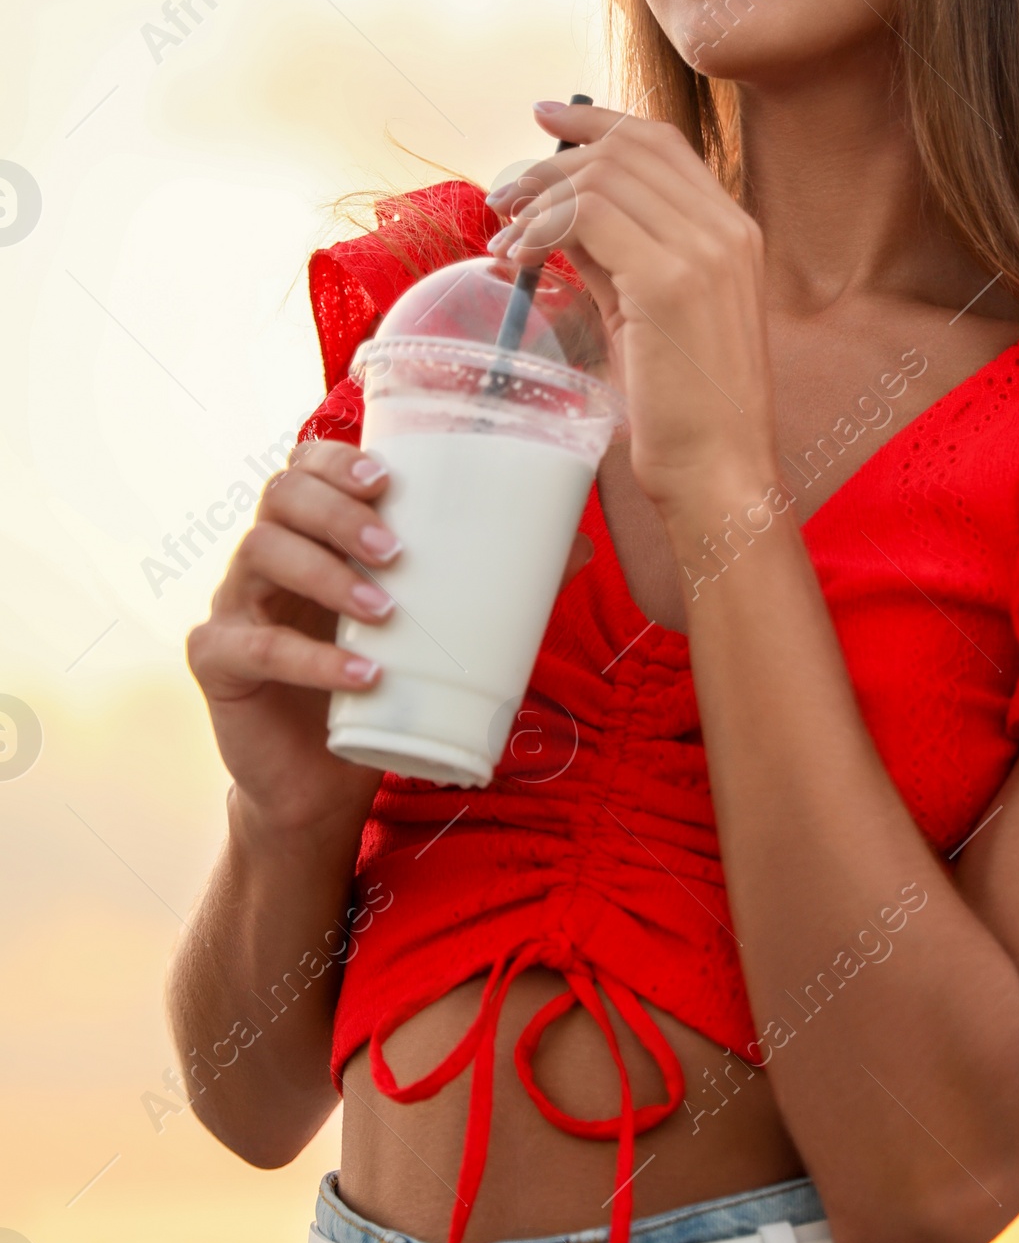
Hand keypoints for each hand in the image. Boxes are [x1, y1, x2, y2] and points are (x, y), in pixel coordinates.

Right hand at [187, 437, 593, 827]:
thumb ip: (488, 585)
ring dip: (328, 575)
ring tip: (386, 609)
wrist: (321, 781)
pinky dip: (311, 658)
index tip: (386, 476)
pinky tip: (363, 674)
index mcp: (311, 534)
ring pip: (259, 553)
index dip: (337, 460)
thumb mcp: (429, 630)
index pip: (306, 467)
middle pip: (280, 497)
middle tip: (396, 548)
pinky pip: (252, 646)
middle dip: (339, 512)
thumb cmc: (376, 686)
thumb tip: (577, 548)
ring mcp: (233, 605)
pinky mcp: (217, 662)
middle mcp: (264, 556)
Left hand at [486, 102, 779, 526]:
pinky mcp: (670, 281)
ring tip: (504, 237)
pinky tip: (519, 258)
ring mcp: (705, 251)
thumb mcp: (649, 315)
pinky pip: (589, 215)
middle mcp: (728, 230)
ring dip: (538, 196)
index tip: (546, 118)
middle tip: (503, 199)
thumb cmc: (686, 412)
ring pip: (603, 175)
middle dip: (551, 163)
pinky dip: (542, 226)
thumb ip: (615, 259)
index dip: (598, 120)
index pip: (661, 143)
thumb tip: (557, 221)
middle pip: (628, 148)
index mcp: (734, 233)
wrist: (721, 474)